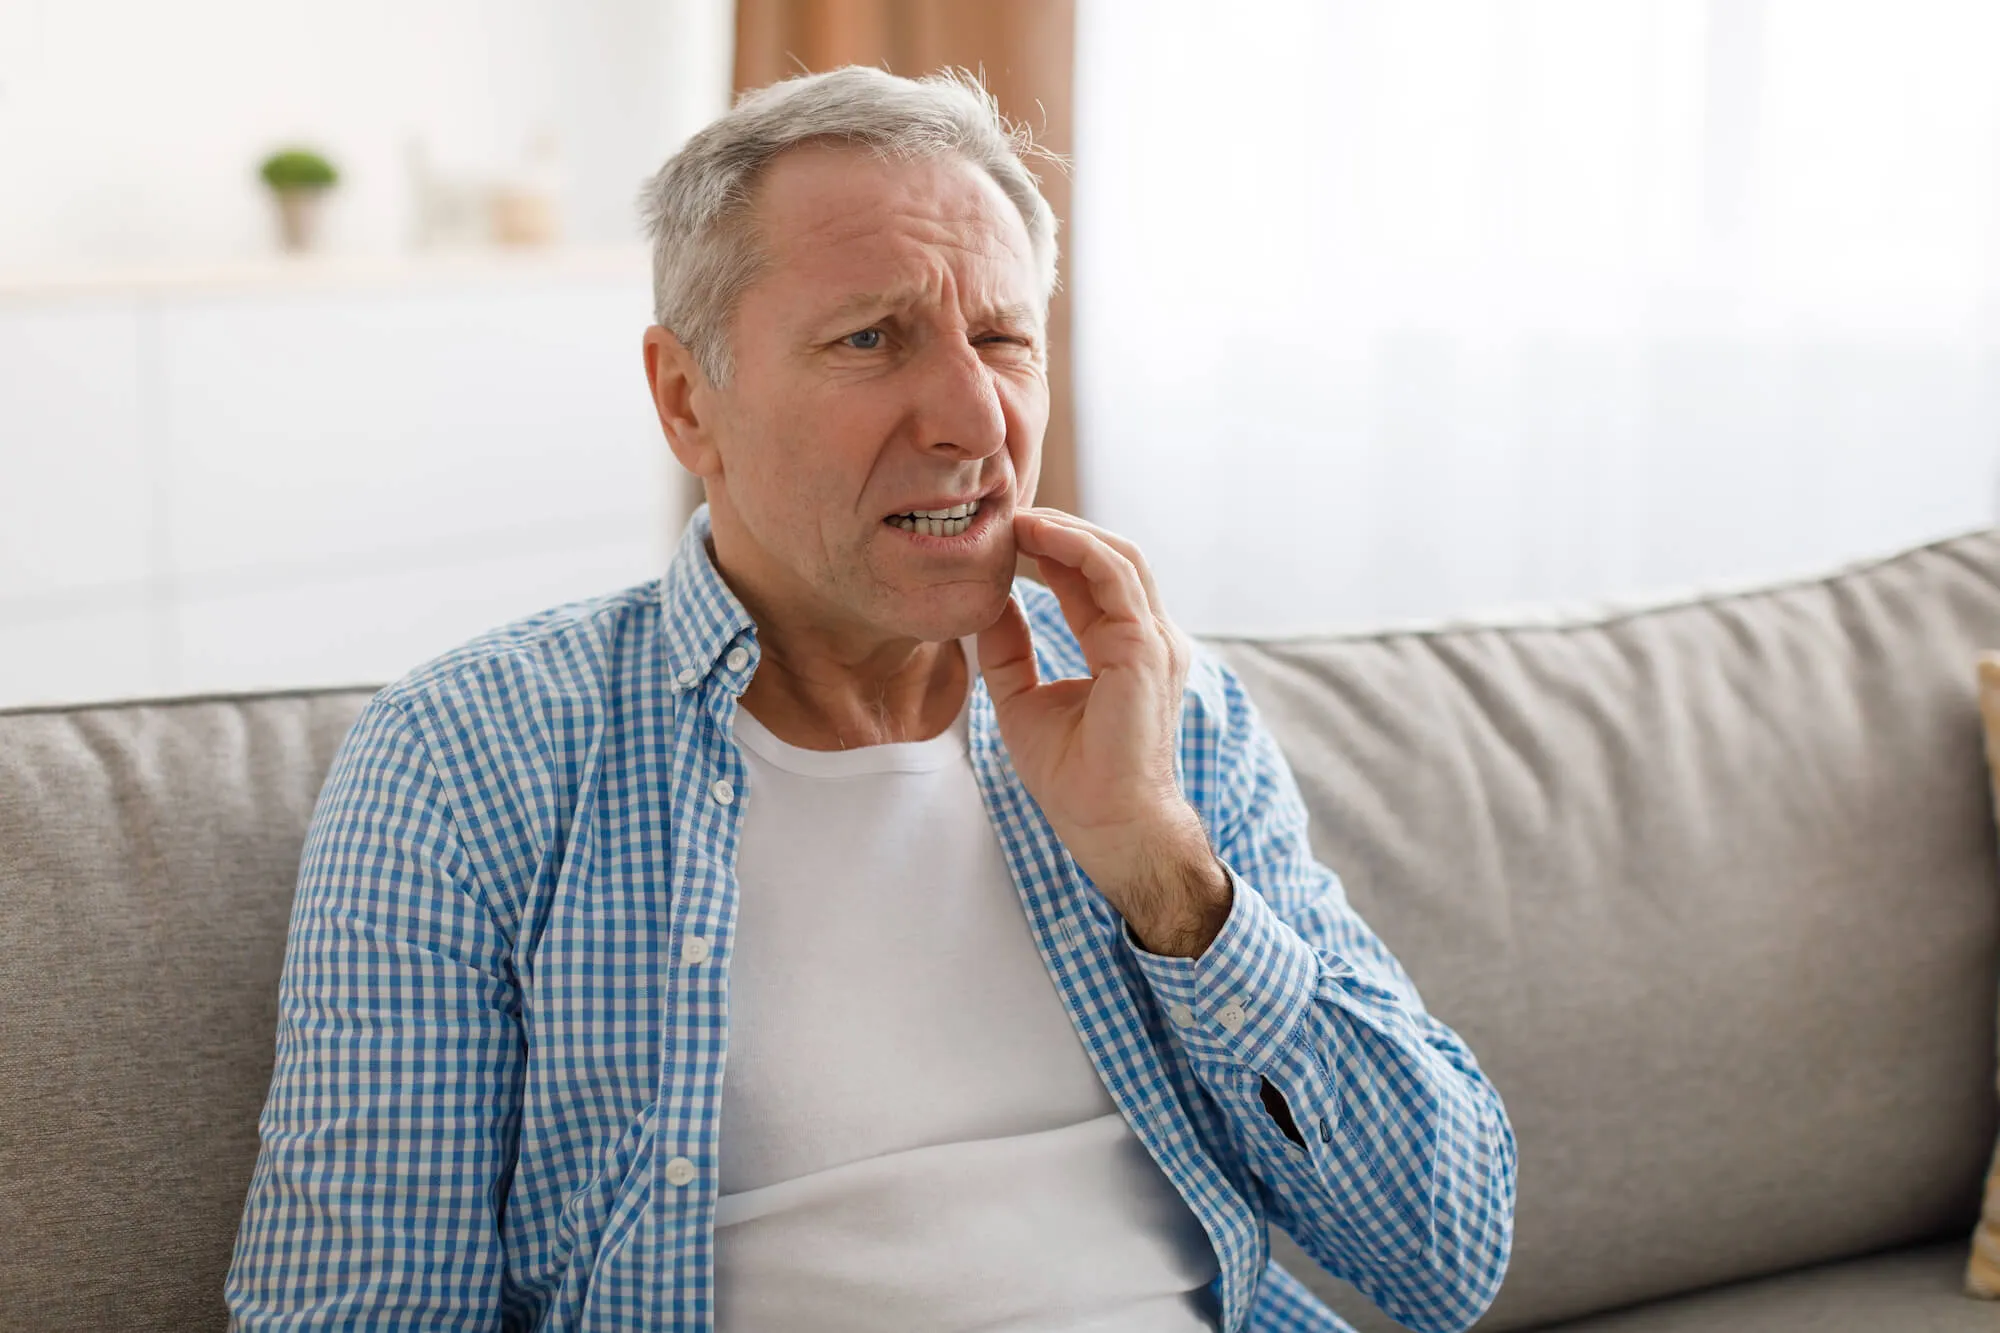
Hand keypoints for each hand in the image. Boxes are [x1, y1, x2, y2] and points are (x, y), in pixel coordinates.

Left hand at [976, 508, 1230, 956]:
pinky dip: (1076, 548)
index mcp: (1125, 648)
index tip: (1005, 534)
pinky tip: (1038, 536)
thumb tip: (987, 604)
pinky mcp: (1146, 649)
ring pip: (1118, 556)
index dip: (1051, 550)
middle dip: (1060, 529)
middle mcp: (1148, 638)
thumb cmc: (1074, 777)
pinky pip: (1115, 577)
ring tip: (1018, 518)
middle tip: (1008, 514)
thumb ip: (1010, 650)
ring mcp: (1154, 641)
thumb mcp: (1023, 700)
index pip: (1092, 579)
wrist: (1107, 826)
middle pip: (1110, 557)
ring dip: (1067, 530)